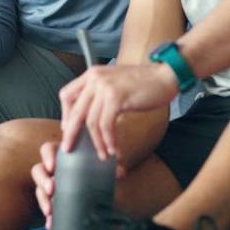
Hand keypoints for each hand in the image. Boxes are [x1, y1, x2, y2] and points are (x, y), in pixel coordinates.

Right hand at [32, 140, 125, 229]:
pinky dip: (48, 217)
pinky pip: (46, 207)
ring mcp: (50, 185)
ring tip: (50, 210)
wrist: (103, 190)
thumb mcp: (106, 168)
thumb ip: (112, 168)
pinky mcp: (53, 201)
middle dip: (42, 180)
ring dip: (42, 199)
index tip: (52, 166)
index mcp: (62, 155)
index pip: (48, 150)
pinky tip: (50, 225)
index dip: (47, 157)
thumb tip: (120, 173)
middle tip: (51, 189)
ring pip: (39, 189)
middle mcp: (53, 169)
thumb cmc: (100, 171)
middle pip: (38, 170)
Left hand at [58, 63, 178, 159]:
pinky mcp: (116, 97)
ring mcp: (105, 87)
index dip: (65, 114)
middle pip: (75, 110)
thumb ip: (100, 95)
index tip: (68, 128)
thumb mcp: (114, 84)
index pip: (67, 94)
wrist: (165, 76)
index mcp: (92, 74)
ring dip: (96, 142)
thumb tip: (89, 118)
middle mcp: (95, 78)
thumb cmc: (143, 83)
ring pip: (91, 121)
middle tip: (69, 148)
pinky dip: (108, 140)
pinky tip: (112, 149)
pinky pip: (106, 124)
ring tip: (102, 154)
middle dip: (71, 133)